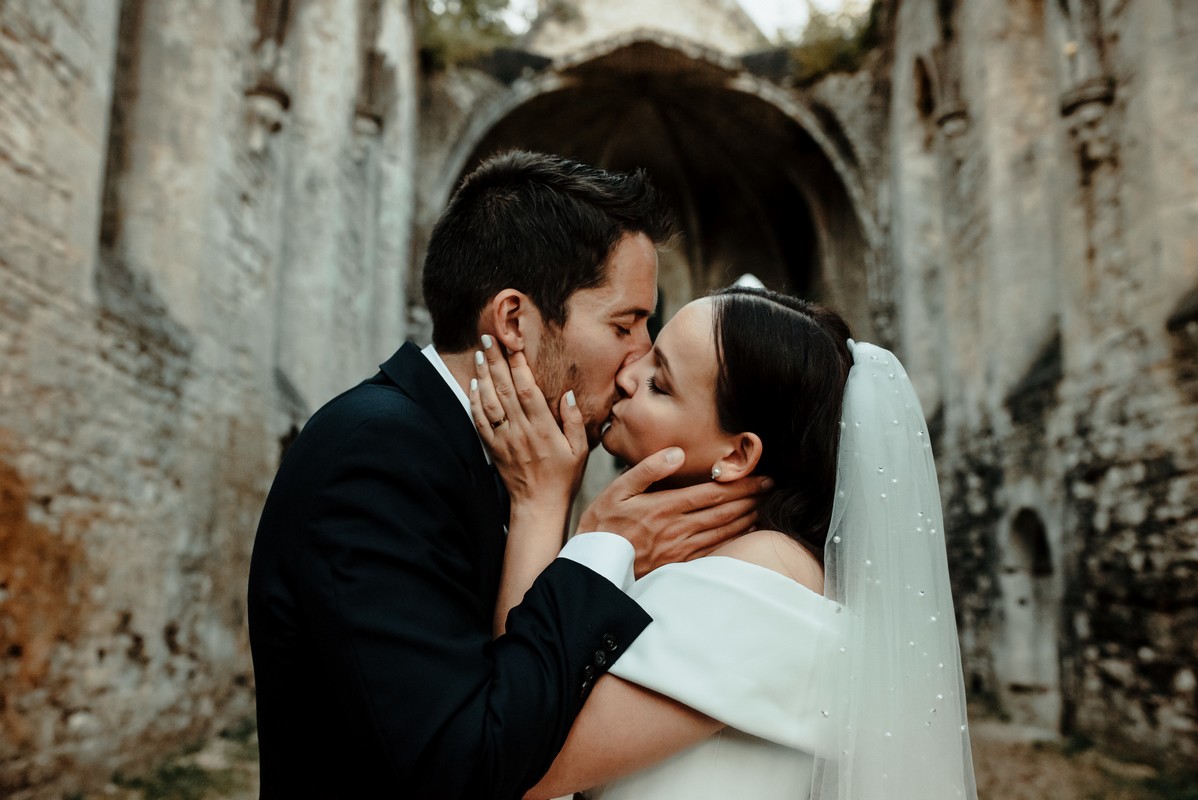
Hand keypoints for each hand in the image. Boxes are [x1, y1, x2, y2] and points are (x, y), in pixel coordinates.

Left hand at [469, 337, 588, 510]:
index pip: (528, 391)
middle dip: (497, 361)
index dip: (519, 366)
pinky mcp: (493, 448)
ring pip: (489, 402)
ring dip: (483, 376)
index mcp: (543, 430)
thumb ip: (573, 421)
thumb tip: (566, 393)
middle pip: (505, 390)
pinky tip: (474, 384)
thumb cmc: (563, 478)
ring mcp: (504, 440)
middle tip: (489, 337)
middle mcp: (521, 432)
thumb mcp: (580, 451)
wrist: (538, 507)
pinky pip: (480, 422)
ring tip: (481, 354)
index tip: (514, 344)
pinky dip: (475, 402)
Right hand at [577, 448, 772, 577]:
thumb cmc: (603, 524)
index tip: (761, 476)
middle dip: (751, 498)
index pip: (712, 493)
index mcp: (664, 507)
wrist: (594, 565)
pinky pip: (714, 551)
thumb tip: (677, 453)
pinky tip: (744, 533)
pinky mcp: (679, 564)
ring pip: (722, 532)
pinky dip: (733, 540)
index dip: (740, 484)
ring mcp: (680, 549)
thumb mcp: (618, 489)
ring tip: (764, 506)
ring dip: (746, 518)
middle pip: (724, 512)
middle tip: (771, 488)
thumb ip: (648, 469)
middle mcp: (677, 529)